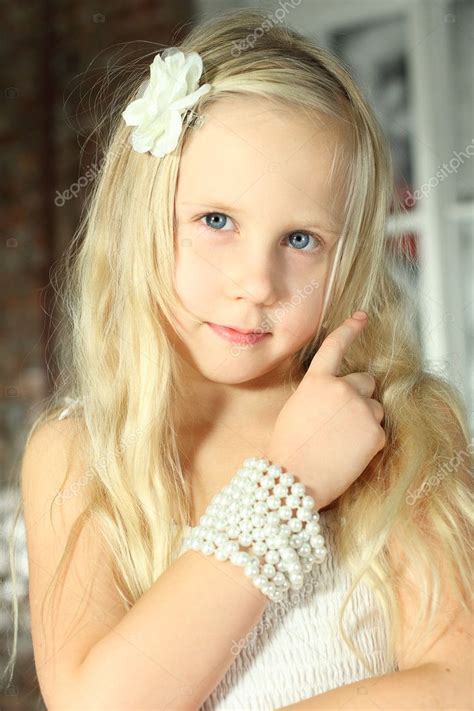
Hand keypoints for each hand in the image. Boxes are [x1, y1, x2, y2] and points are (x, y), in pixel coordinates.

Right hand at [265, 312, 385, 509]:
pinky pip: (379, 431)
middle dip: (359, 395)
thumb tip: (338, 394)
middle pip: (366, 381)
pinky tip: (349, 455)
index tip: (361, 317)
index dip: (350, 329)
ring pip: (375, 407)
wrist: (294, 480)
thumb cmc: (288, 448)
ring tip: (342, 442)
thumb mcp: (296, 409)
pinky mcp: (376, 433)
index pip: (335, 346)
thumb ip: (319, 393)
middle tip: (342, 420)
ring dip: (365, 419)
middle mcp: (342, 389)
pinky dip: (368, 442)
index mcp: (317, 381)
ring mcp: (362, 410)